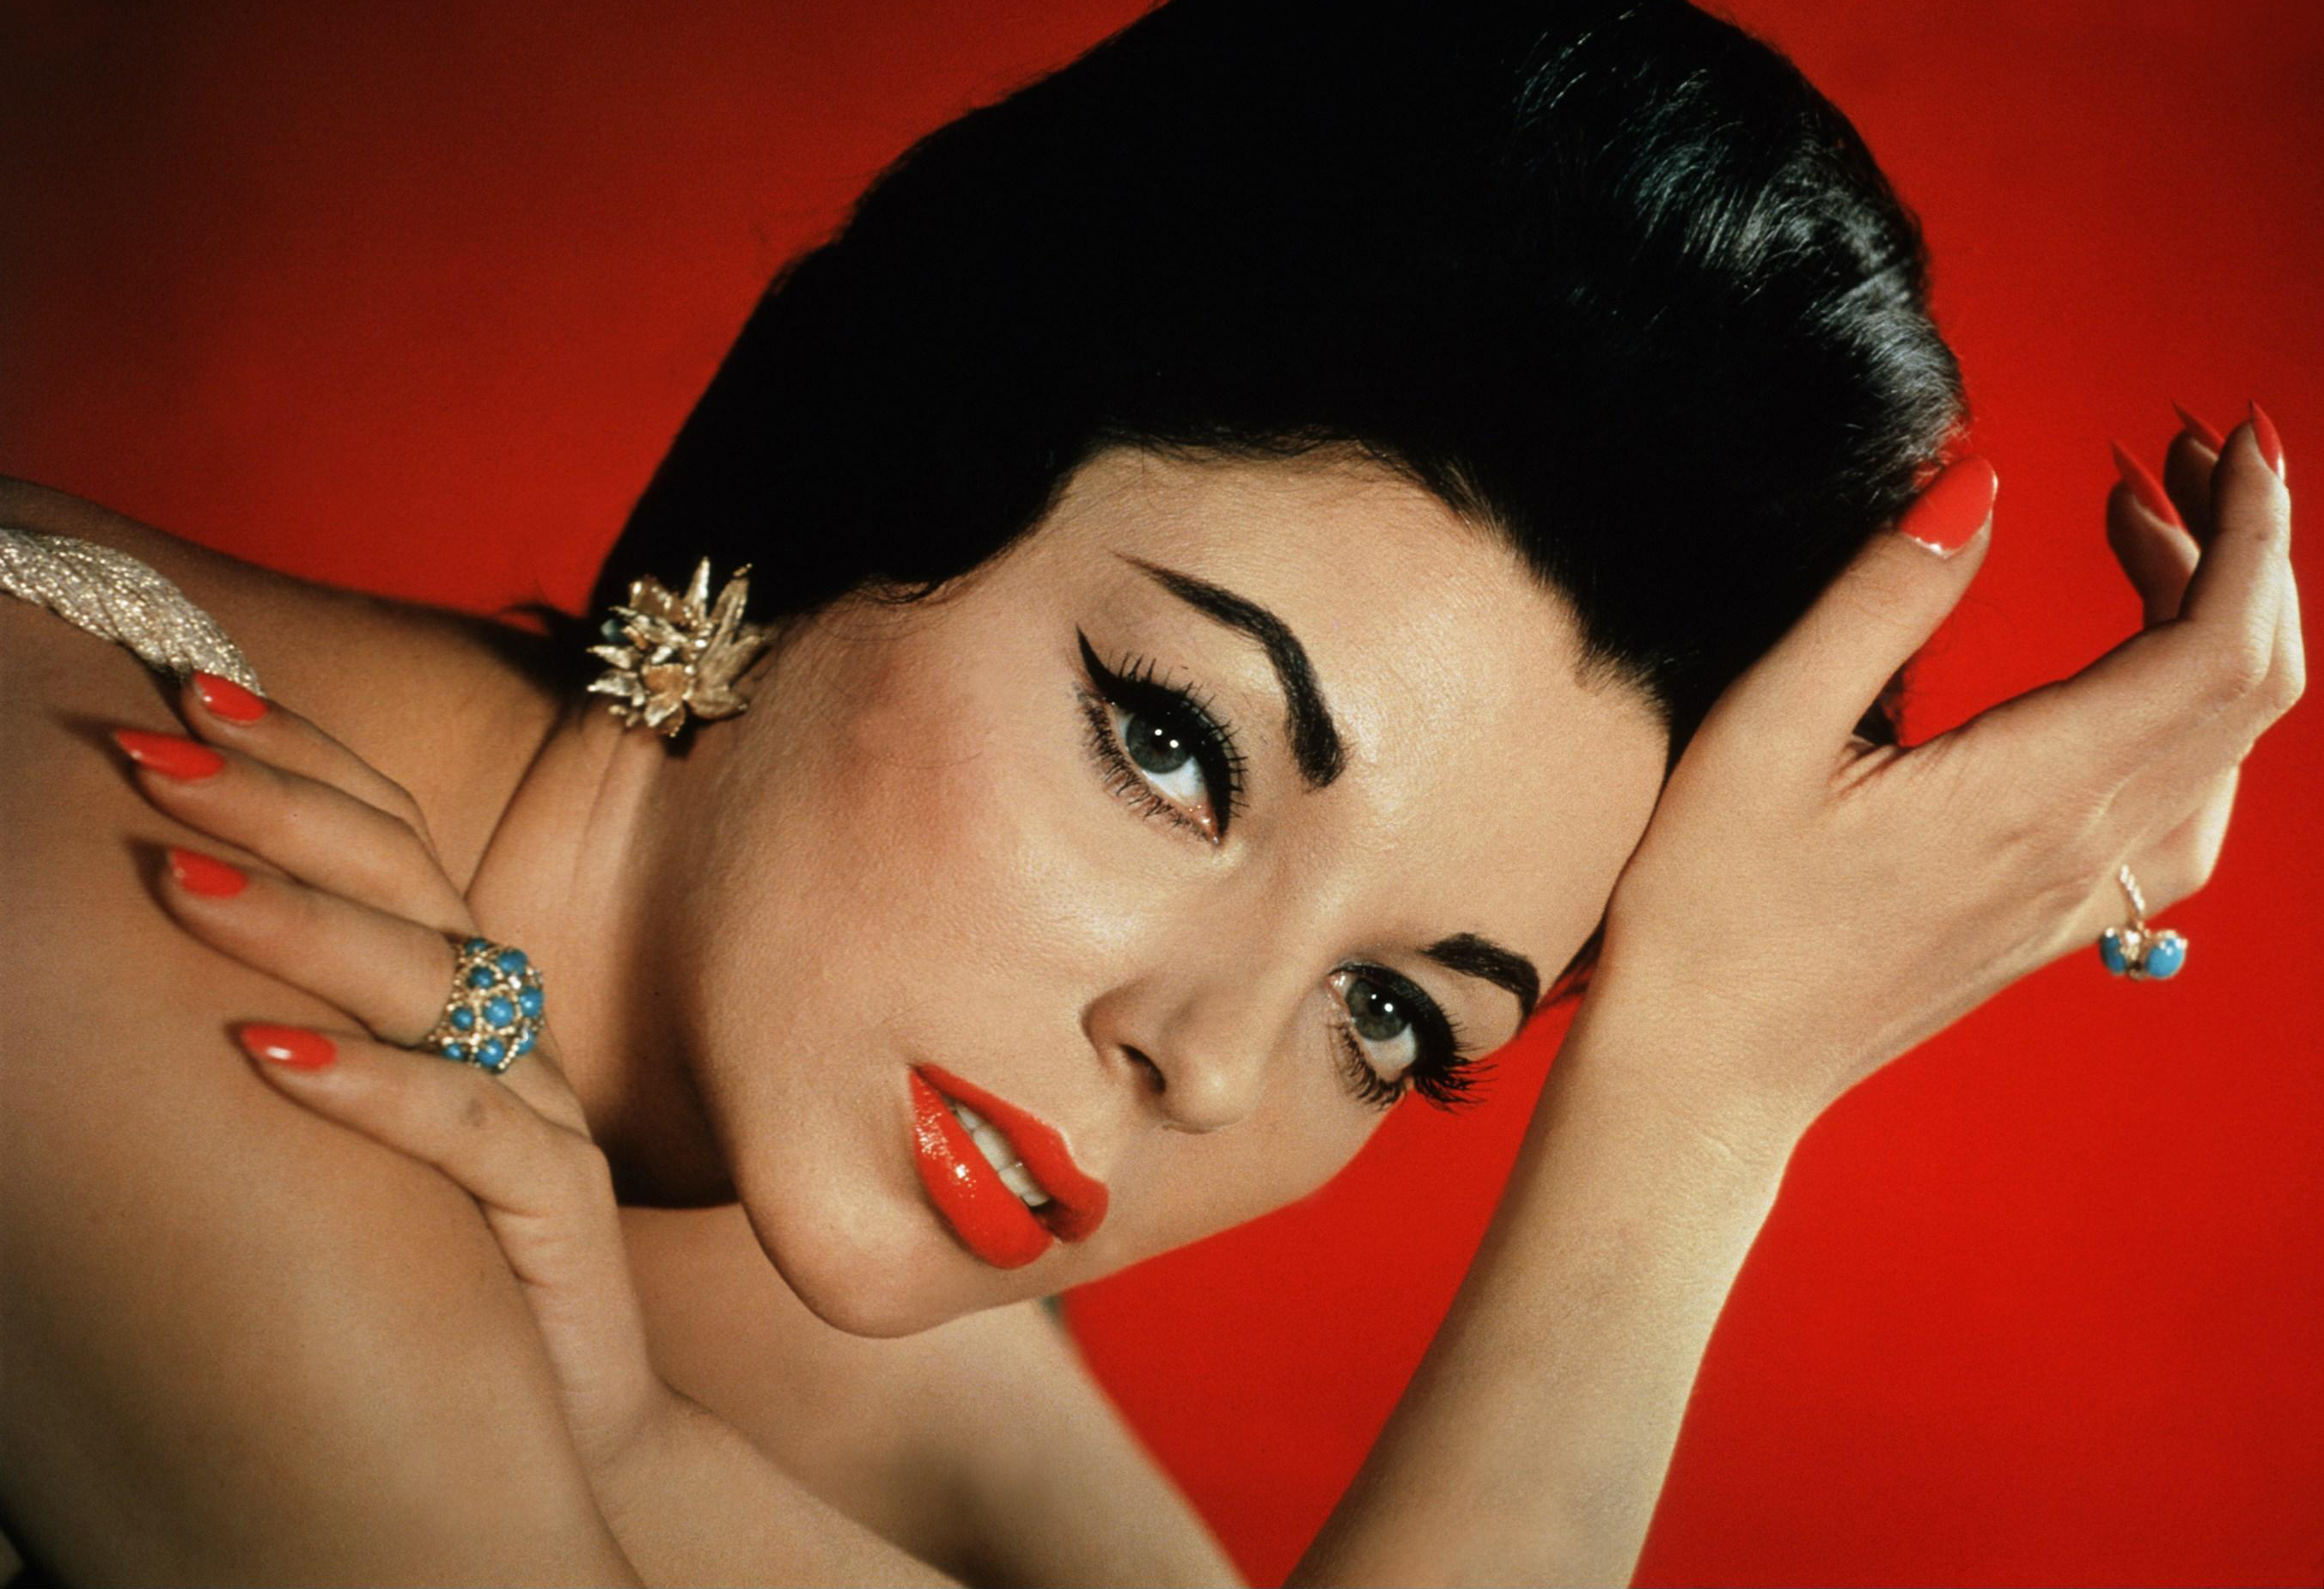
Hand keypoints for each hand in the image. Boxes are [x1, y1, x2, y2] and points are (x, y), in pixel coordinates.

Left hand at [118, 680, 672, 1474]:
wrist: (565, 1418)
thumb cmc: (443, 1264)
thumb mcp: (369, 1119)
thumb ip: (317, 1018)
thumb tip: (166, 912)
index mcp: (466, 990)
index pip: (389, 837)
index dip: (300, 760)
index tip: (188, 697)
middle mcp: (508, 1028)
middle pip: (405, 882)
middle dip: (279, 808)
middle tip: (153, 754)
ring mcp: (540, 1109)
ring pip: (432, 988)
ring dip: (303, 928)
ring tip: (181, 883)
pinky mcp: (560, 1206)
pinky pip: (466, 1131)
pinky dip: (372, 1087)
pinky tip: (271, 1058)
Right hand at [1585, 411, 2300, 1145]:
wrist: (1706, 1072)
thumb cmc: (1710, 915)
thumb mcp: (1763, 733)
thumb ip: (1879, 603)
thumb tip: (1975, 486)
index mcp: (2027, 793)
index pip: (2216, 647)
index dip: (2252, 531)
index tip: (2234, 437)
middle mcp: (2081, 849)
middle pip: (2246, 684)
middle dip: (2243, 549)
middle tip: (2184, 456)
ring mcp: (2078, 897)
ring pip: (2223, 743)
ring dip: (2219, 625)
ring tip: (2146, 533)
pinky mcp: (2054, 923)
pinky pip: (2186, 813)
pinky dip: (2194, 719)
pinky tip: (2134, 683)